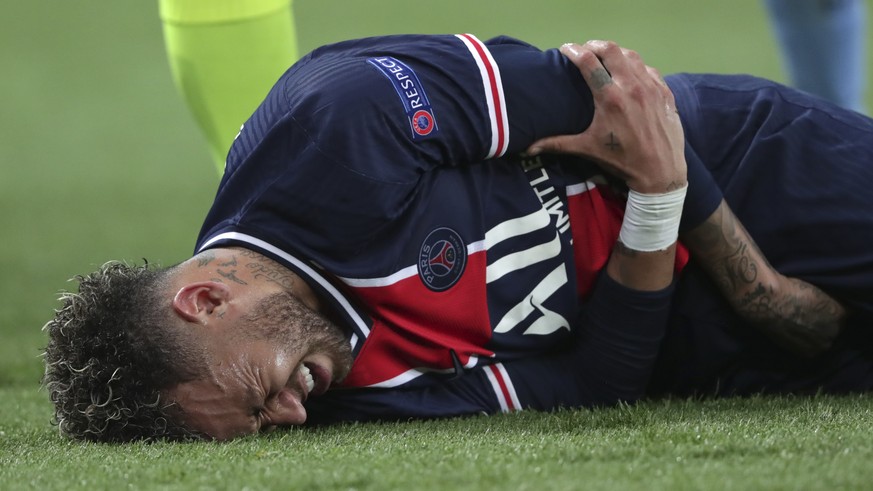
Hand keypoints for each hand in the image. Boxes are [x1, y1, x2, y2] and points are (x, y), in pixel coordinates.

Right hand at [528, 40, 686, 193]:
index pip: (588, 62)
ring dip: (616, 52)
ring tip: (605, 58)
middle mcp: (631, 87)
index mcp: (610, 98)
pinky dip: (635, 66)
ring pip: (631, 55)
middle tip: (584, 50)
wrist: (660, 172)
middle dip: (594, 45)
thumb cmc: (621, 160)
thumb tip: (527, 149)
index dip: (574, 50)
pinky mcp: (664, 92)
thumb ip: (557, 143)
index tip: (565, 49)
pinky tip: (629, 74)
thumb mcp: (587, 150)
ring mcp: (650, 87)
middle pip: (611, 49)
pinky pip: (648, 68)